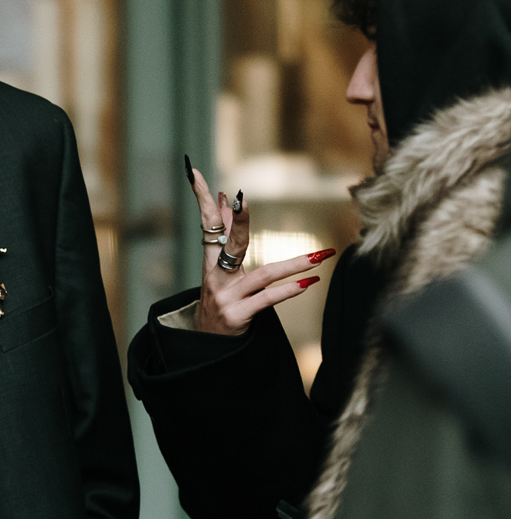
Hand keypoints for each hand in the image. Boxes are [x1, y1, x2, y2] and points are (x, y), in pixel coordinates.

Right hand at [185, 164, 334, 337]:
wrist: (207, 345)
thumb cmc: (220, 300)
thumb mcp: (217, 269)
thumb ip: (225, 235)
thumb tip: (224, 198)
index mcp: (210, 262)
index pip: (206, 224)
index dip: (202, 199)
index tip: (198, 174)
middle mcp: (216, 278)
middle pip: (231, 245)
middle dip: (237, 221)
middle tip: (242, 200)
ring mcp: (227, 298)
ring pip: (263, 275)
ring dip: (294, 264)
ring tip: (320, 256)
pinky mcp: (238, 316)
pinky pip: (267, 300)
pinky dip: (289, 291)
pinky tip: (309, 282)